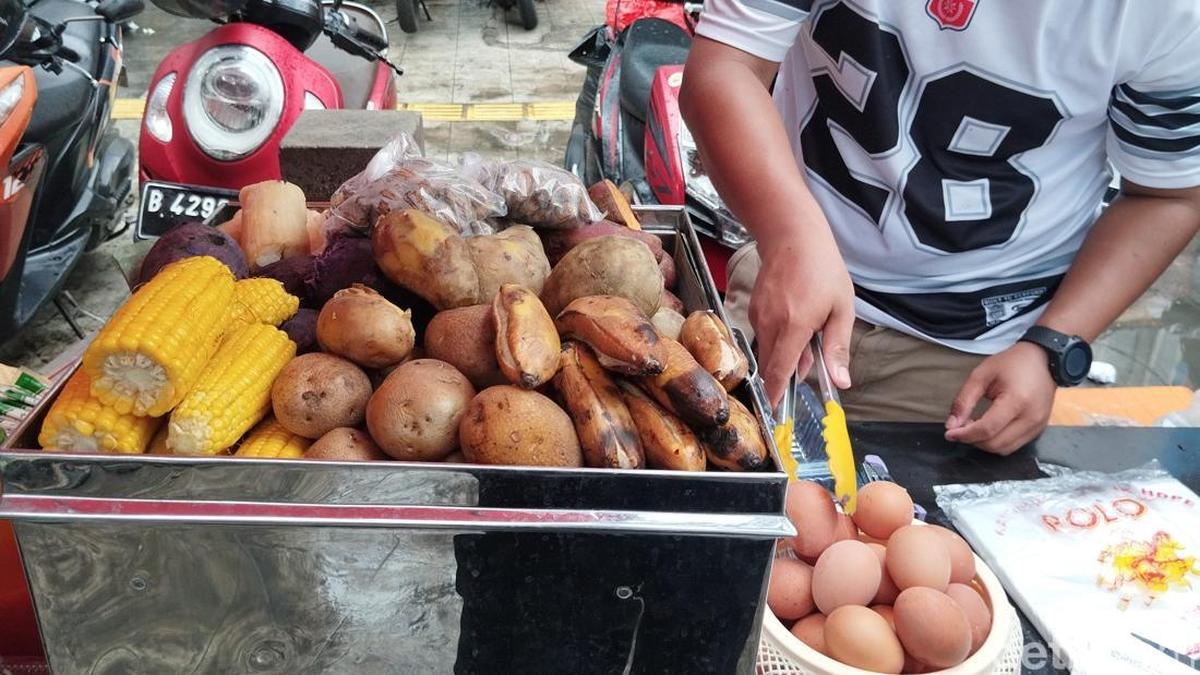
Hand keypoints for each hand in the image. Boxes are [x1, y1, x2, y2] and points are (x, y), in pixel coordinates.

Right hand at [751, 228, 854, 407]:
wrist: (791, 236)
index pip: (779, 371)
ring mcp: (759, 317)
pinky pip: (765, 336)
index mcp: (794, 326)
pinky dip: (779, 340)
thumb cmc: (821, 268)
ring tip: (808, 332)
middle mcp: (771, 324)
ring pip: (768, 351)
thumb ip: (837, 348)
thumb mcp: (841, 308)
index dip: (775, 396)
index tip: (774, 414)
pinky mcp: (754, 310)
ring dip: (785, 355)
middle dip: (786, 376)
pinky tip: (795, 322)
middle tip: (809, 363)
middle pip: (771, 366)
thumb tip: (840, 382)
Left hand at [944, 342, 1055, 454]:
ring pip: (1005, 449)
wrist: (1042, 360)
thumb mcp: (981, 375)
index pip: (987, 429)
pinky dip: (997, 441)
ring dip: (985, 443)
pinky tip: (989, 428)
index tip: (949, 433)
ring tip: (974, 426)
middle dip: (973, 439)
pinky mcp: (1039, 430)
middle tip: (961, 426)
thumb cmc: (1012, 364)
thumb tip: (952, 425)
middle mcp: (1031, 418)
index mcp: (1017, 401)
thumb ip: (964, 400)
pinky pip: (1014, 445)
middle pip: (995, 443)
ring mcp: (1038, 426)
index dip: (965, 435)